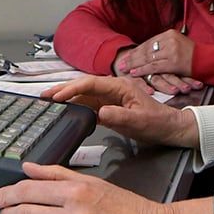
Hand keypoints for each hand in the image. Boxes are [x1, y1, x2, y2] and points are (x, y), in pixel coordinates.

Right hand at [42, 75, 198, 147]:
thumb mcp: (139, 121)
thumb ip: (119, 116)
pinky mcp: (110, 108)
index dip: (72, 89)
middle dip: (63, 89)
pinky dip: (76, 108)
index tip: (56, 97)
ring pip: (84, 96)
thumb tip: (99, 112)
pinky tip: (66, 112)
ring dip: (67, 98)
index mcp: (119, 86)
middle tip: (43, 96)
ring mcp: (111, 98)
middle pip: (83, 87)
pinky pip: (89, 106)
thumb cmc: (158, 122)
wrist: (170, 128)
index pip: (90, 84)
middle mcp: (112, 89)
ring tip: (48, 103)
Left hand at [113, 45, 201, 94]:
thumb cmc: (194, 56)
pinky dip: (143, 70)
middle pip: (146, 49)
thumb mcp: (179, 45)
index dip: (137, 50)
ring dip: (135, 64)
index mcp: (169, 33)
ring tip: (124, 68)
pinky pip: (154, 67)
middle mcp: (169, 39)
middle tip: (121, 63)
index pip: (149, 42)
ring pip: (148, 57)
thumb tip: (149, 52)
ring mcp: (172, 50)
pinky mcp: (174, 62)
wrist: (209, 61)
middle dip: (132, 56)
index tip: (127, 55)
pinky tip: (135, 73)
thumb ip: (165, 46)